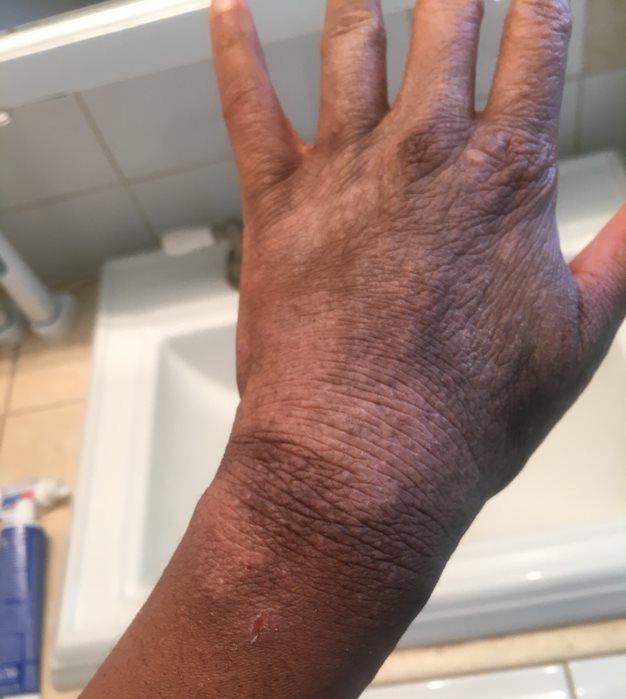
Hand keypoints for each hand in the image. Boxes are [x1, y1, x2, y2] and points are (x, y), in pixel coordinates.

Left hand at [211, 0, 625, 582]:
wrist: (366, 464)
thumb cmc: (466, 416)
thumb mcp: (582, 334)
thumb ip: (625, 252)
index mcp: (507, 176)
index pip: (538, 43)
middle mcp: (426, 153)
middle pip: (447, 18)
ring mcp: (345, 173)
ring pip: (351, 41)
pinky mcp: (277, 206)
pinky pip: (248, 106)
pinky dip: (235, 48)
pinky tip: (228, 6)